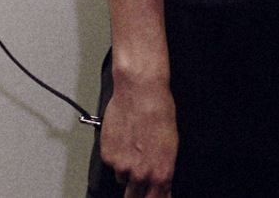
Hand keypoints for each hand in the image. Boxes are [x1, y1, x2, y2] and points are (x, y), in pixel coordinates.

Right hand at [99, 73, 177, 196]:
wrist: (141, 91)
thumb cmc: (159, 111)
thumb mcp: (170, 145)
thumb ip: (162, 170)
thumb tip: (161, 184)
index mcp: (161, 174)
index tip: (152, 196)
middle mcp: (141, 175)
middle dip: (137, 193)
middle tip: (138, 180)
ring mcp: (123, 167)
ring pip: (123, 180)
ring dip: (127, 170)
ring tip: (133, 147)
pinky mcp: (108, 156)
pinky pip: (112, 164)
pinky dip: (116, 155)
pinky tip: (124, 138)